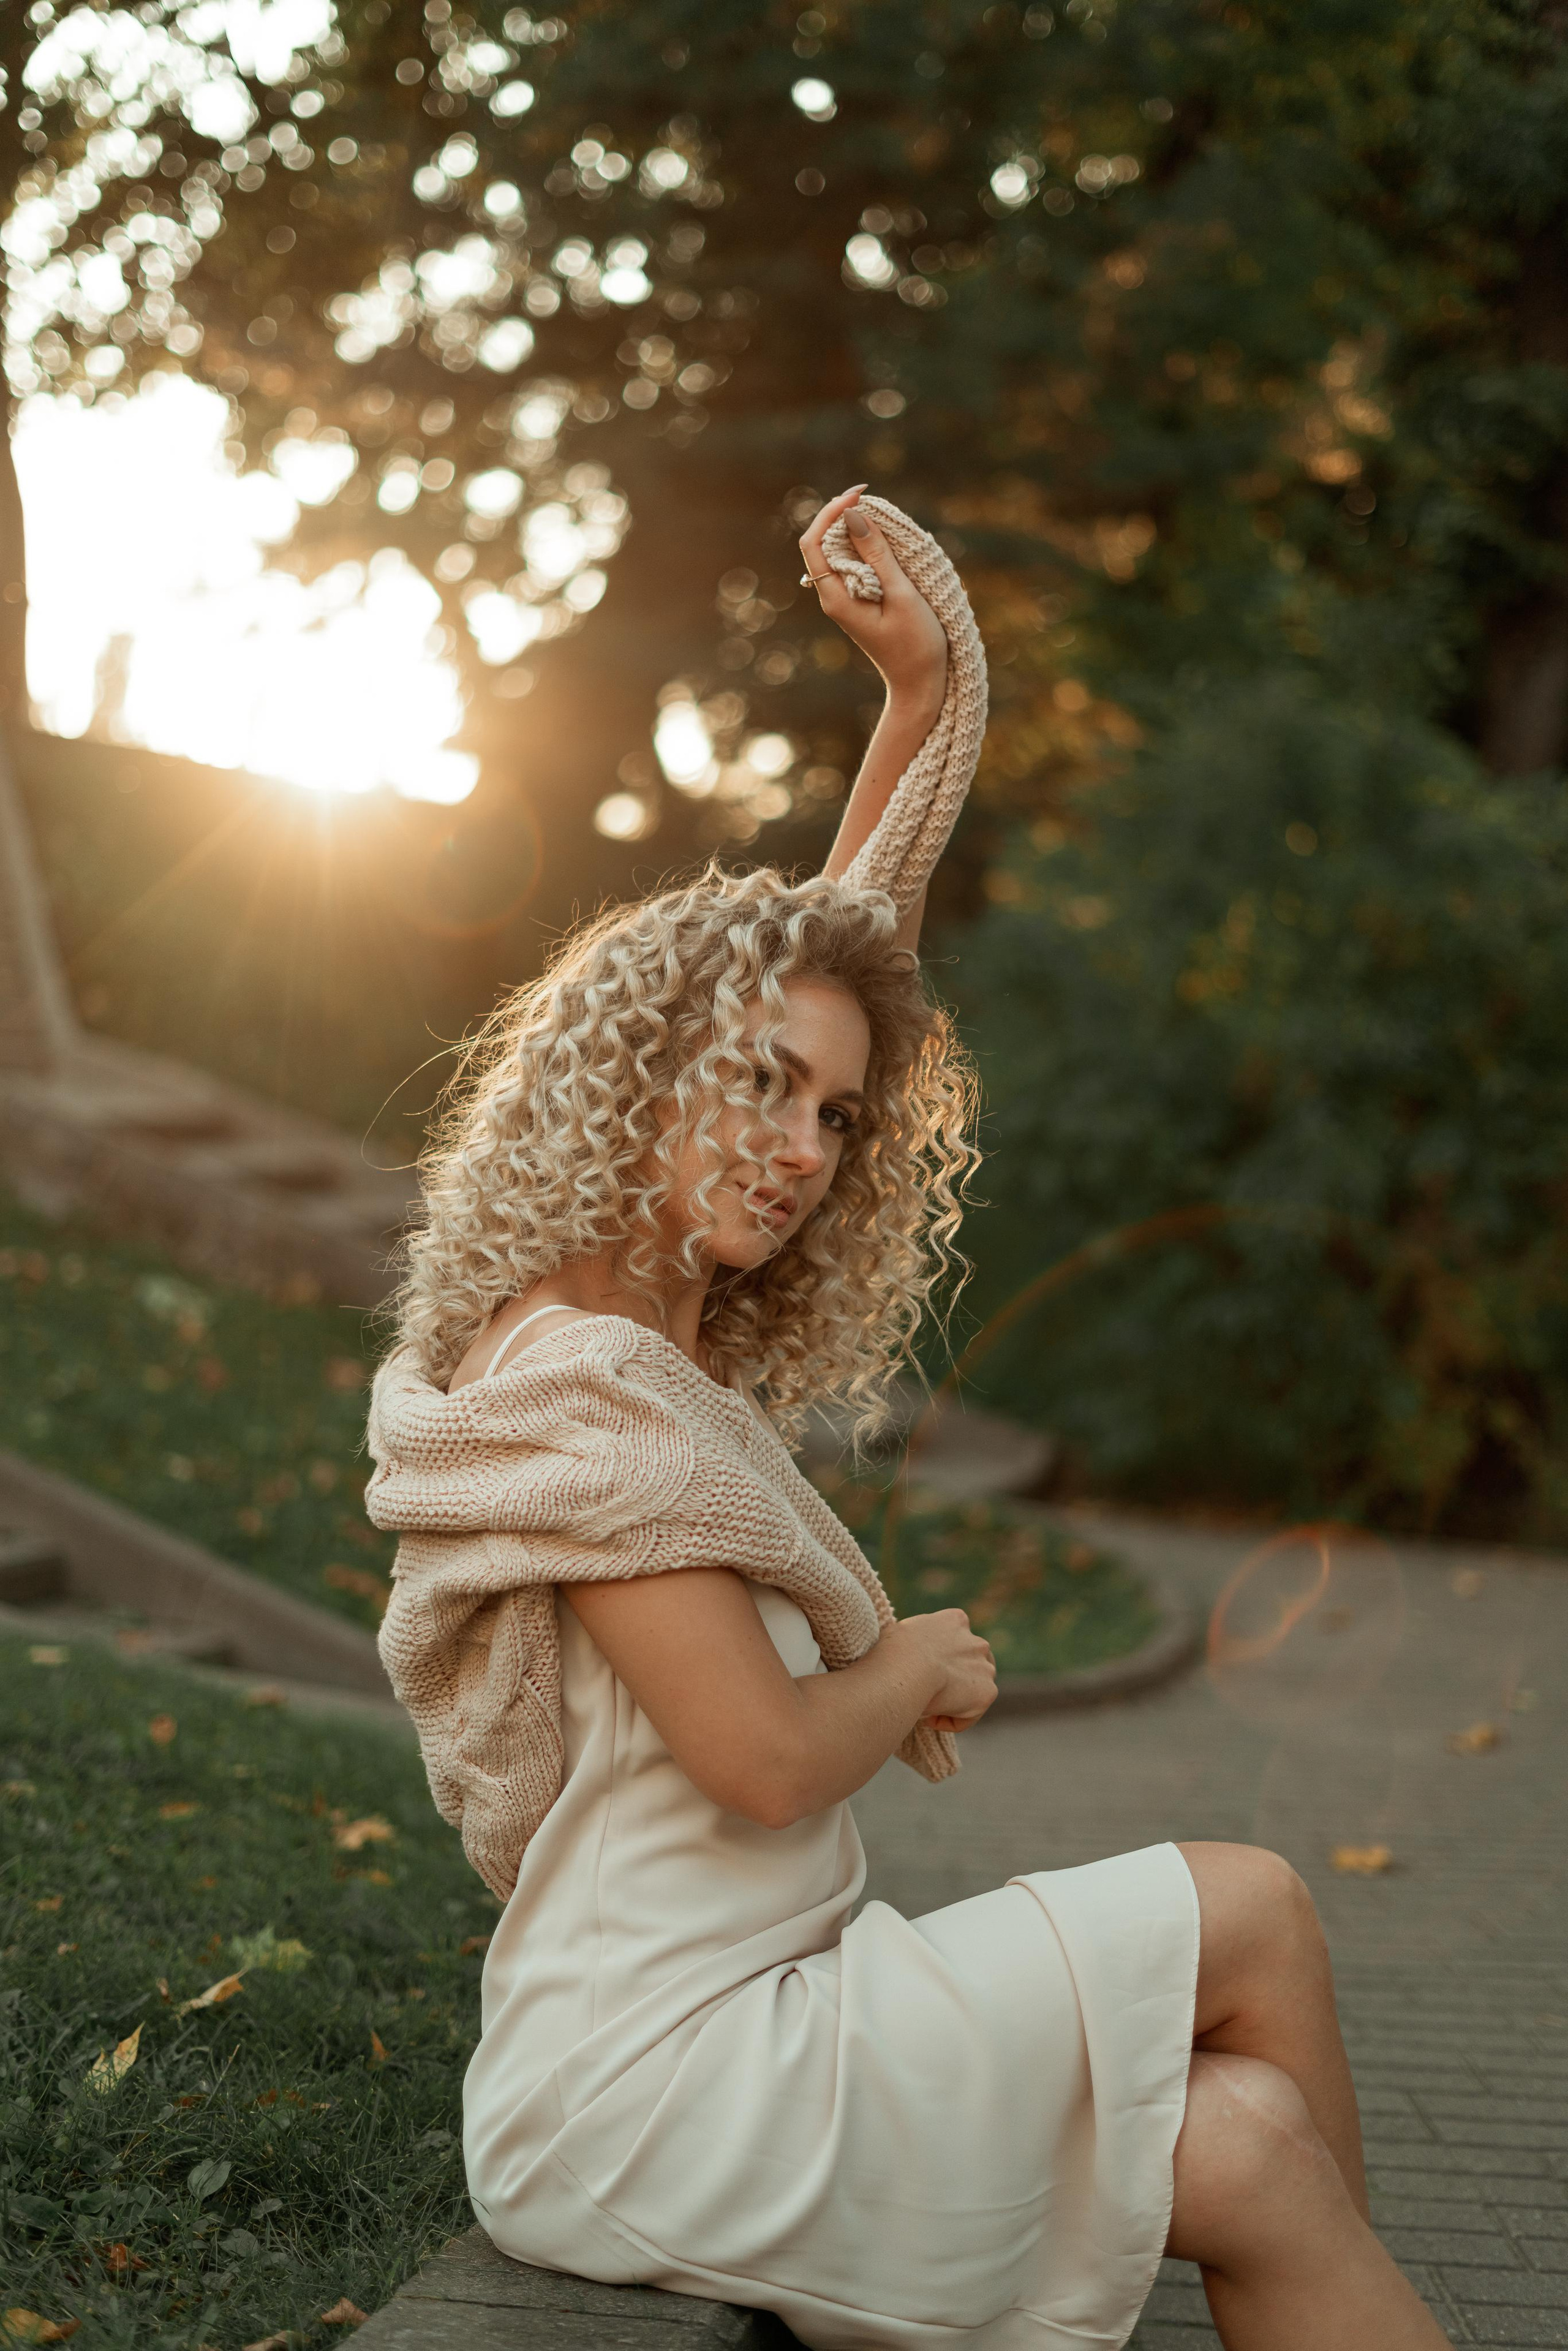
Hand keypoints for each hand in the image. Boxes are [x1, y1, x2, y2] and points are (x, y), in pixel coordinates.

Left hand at [799, 487, 948, 711]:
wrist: (921, 683)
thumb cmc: (916, 644)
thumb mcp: (901, 594)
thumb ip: (878, 555)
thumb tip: (854, 517)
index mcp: (836, 597)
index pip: (814, 542)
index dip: (830, 512)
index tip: (859, 495)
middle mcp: (833, 595)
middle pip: (824, 541)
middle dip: (846, 515)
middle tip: (875, 499)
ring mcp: (846, 597)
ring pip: (841, 550)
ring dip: (860, 529)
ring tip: (887, 519)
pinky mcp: (860, 598)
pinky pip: (857, 563)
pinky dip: (870, 546)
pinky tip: (891, 542)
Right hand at [888, 1607, 996, 1733]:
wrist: (907, 1669)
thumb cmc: (893, 1652)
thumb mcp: (902, 1633)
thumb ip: (916, 1639)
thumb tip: (907, 1654)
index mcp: (955, 1620)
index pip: (955, 1639)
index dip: (938, 1658)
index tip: (921, 1672)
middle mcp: (976, 1641)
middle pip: (971, 1662)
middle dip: (953, 1677)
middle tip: (927, 1691)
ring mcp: (985, 1667)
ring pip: (974, 1688)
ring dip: (954, 1699)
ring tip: (928, 1708)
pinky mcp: (987, 1693)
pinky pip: (969, 1714)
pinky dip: (951, 1720)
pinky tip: (930, 1720)